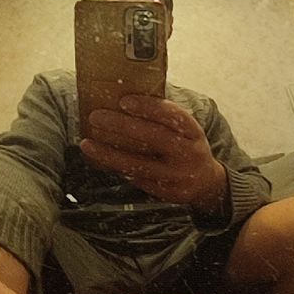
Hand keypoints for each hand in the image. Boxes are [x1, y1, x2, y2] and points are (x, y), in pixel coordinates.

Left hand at [82, 94, 228, 211]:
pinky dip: (116, 168)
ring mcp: (178, 176)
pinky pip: (137, 178)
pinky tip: (100, 159)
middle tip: (96, 117)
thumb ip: (163, 118)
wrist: (206, 183)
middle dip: (122, 126)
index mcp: (193, 132)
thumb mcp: (185, 130)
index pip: (172, 116)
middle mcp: (189, 153)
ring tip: (87, 143)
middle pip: (155, 138)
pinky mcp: (167, 193)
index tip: (123, 101)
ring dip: (109, 154)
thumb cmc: (186, 146)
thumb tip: (124, 100)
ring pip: (140, 164)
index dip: (148, 107)